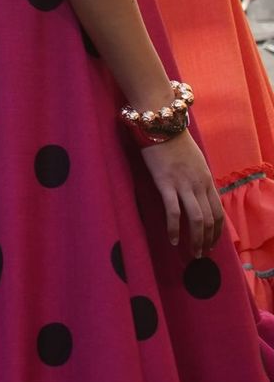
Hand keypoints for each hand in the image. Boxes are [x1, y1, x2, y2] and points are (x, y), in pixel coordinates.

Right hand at [140, 131, 223, 256]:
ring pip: (196, 219)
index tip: (211, 244)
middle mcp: (199, 185)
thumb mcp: (195, 162)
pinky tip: (173, 240)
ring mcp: (184, 185)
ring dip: (195, 240)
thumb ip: (198, 180)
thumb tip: (197, 196)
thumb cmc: (176, 143)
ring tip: (191, 253)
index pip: (218, 212)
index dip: (217, 232)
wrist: (162, 127)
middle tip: (201, 254)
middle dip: (207, 240)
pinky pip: (174, 211)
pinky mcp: (166, 184)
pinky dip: (174, 228)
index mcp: (207, 181)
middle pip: (209, 219)